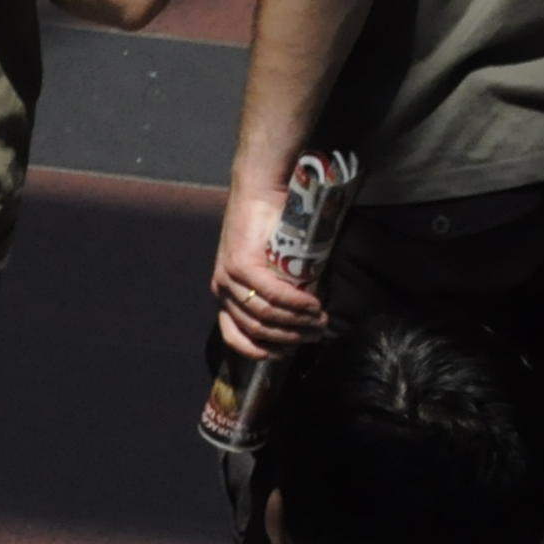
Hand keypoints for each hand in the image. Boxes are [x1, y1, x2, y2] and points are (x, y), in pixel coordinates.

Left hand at [212, 182, 331, 364]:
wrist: (260, 190)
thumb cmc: (269, 226)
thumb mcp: (273, 266)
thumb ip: (280, 291)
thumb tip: (305, 318)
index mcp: (226, 294)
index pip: (235, 338)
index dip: (262, 351)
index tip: (288, 353)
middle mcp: (222, 290)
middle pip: (255, 329)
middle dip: (290, 337)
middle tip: (317, 333)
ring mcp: (228, 278)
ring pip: (263, 315)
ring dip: (295, 322)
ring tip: (320, 320)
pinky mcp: (240, 265)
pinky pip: (270, 293)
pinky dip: (294, 302)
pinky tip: (311, 305)